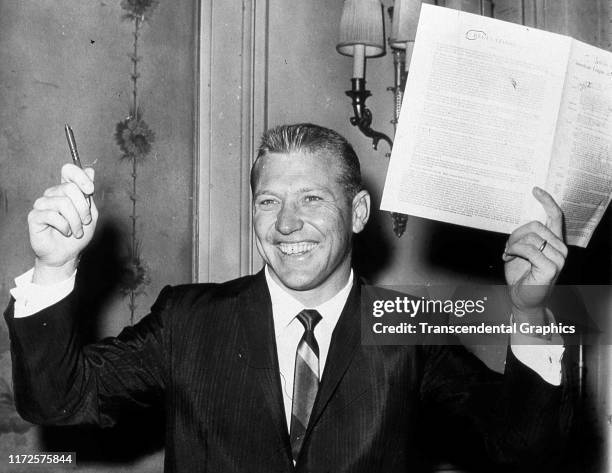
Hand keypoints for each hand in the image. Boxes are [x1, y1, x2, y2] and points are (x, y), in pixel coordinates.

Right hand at [28, 164, 97, 283]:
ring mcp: (42, 204)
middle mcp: (53, 194)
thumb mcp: (90, 213)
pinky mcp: (34, 216)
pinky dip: (65, 226)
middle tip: (85, 222)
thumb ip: (89, 194)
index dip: (80, 176)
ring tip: (76, 231)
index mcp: (66, 190)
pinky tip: (65, 232)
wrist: (67, 254)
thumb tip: (90, 170)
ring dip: (75, 221)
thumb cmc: (78, 234)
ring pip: (63, 203)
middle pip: (69, 188)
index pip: (68, 170)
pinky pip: (53, 215)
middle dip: (83, 208)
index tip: (90, 190)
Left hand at [502, 187, 566, 321]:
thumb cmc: (521, 275)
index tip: (536, 190)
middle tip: (508, 247)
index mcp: (554, 241)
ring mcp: (558, 258)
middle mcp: (560, 248)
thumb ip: (524, 237)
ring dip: (513, 244)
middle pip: (536, 225)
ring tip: (509, 254)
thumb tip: (520, 227)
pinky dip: (515, 251)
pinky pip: (529, 249)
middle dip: (516, 234)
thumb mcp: (520, 251)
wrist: (522, 298)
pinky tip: (509, 257)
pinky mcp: (551, 267)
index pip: (555, 216)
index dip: (547, 201)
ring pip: (531, 237)